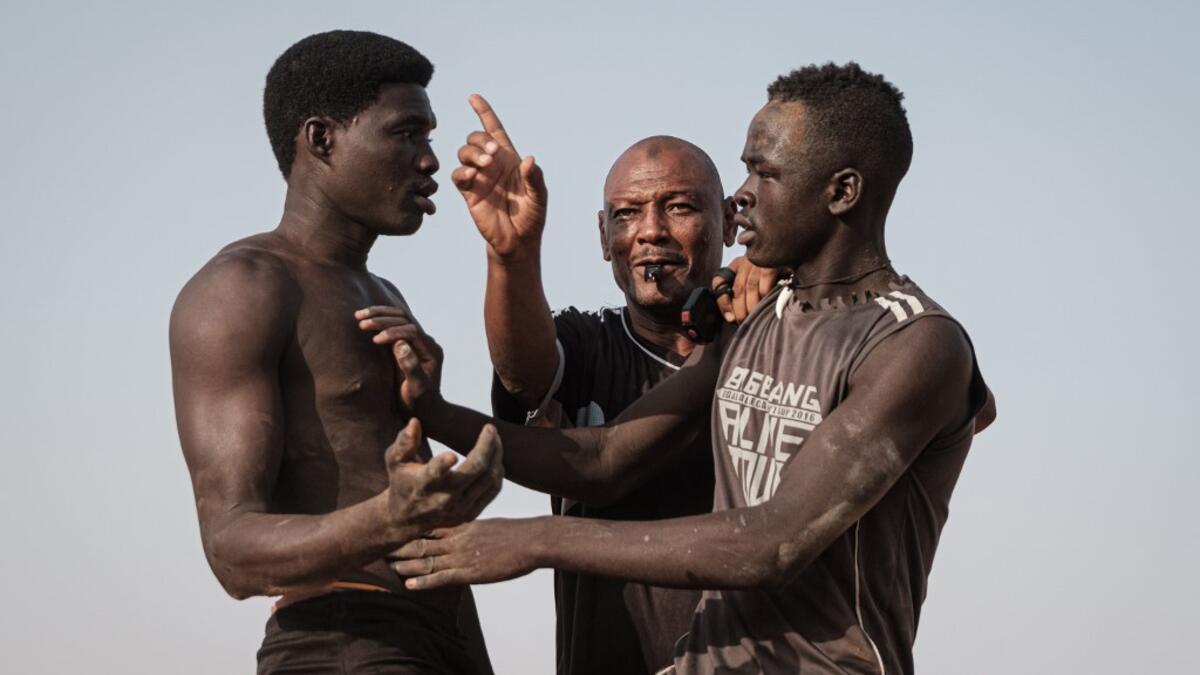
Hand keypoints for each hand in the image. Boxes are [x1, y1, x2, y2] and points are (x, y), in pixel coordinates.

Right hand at [356, 306, 442, 412]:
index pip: (412, 331)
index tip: (375, 340)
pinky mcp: (407, 343)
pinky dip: (380, 319)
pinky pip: (395, 324)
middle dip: (383, 319)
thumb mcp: (416, 388)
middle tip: (361, 322)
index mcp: (431, 351)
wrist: (424, 409)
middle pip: (405, 320)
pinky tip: (366, 319)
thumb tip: (400, 344)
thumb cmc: (419, 402)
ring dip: (380, 314)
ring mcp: (417, 341)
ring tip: (359, 315)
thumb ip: (411, 367)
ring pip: (400, 318)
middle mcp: (426, 342)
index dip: (393, 332)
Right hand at [385, 419, 504, 533]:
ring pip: (489, 479)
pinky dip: (497, 472)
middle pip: (474, 470)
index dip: (442, 465)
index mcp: (422, 484)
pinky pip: (493, 490)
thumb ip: (404, 442)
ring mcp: (459, 509)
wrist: (406, 518)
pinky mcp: (470, 514)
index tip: (452, 454)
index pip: (433, 474)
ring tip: (495, 439)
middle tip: (490, 428)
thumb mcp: (395, 460)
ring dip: (496, 455)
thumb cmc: (402, 480)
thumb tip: (414, 422)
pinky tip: (495, 458)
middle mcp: (443, 499)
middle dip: (487, 446)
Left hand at [387, 518, 538, 589]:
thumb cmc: (518, 533)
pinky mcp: (470, 572)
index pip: (432, 527)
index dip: (413, 530)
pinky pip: (441, 577)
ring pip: (427, 560)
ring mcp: (462, 556)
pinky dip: (424, 581)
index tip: (398, 530)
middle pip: (423, 542)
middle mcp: (458, 540)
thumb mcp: (491, 525)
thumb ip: (475, 530)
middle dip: (402, 546)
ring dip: (407, 564)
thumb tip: (467, 532)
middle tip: (383, 547)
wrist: (532, 540)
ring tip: (389, 566)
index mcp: (464, 526)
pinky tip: (409, 584)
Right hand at [453, 94, 547, 258]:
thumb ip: (535, 178)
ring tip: (485, 166)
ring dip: (473, 154)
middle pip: (476, 138)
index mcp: (509, 159)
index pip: (494, 130)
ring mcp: (479, 177)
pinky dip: (462, 172)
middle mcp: (492, 164)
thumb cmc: (531, 216)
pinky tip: (472, 178)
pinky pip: (457, 175)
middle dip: (481, 140)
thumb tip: (529, 160)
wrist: (518, 240)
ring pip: (464, 152)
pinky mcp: (469, 192)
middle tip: (493, 156)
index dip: (484, 112)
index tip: (473, 97)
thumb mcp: (539, 197)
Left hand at [713, 256, 780, 322]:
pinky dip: (764, 295)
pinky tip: (766, 303)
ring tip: (753, 317)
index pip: (719, 281)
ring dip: (751, 305)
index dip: (722, 301)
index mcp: (735, 265)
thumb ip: (741, 290)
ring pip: (750, 288)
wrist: (786, 252)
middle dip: (739, 309)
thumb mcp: (751, 275)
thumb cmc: (768, 270)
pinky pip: (765, 283)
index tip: (729, 317)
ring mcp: (757, 262)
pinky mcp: (770, 265)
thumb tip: (733, 315)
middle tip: (742, 322)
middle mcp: (744, 262)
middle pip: (737, 289)